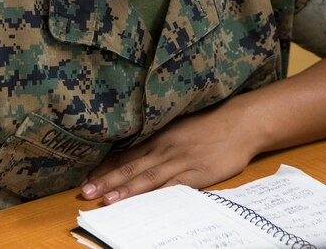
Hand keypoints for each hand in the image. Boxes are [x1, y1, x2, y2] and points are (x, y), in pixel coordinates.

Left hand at [80, 98, 257, 204]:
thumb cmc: (209, 123)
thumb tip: (136, 151)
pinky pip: (174, 186)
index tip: (86, 179)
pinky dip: (158, 195)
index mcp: (158, 137)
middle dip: (106, 181)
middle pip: (130, 167)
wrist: (240, 122)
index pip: (125, 155)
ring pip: (148, 178)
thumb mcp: (178, 126)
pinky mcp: (197, 173)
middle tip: (85, 192)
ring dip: (126, 190)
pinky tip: (145, 203)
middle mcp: (164, 148)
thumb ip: (158, 139)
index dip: (105, 168)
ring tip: (107, 200)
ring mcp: (180, 161)